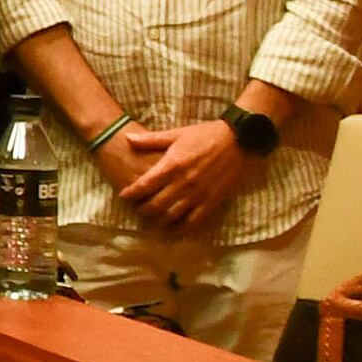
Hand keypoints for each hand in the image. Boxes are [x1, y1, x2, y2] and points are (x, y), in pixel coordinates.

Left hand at [115, 119, 246, 227]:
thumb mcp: (176, 134)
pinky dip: (182, 227)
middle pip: (155, 205)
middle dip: (142, 209)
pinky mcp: (212, 201)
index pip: (145, 185)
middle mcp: (183, 183)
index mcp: (172, 165)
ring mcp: (198, 194)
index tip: (124, 196)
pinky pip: (194, 221)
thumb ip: (151, 139)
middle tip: (137, 209)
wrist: (237, 140)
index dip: (131, 193)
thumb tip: (127, 138)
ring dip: (159, 220)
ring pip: (172, 215)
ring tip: (152, 219)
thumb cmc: (204, 135)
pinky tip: (175, 227)